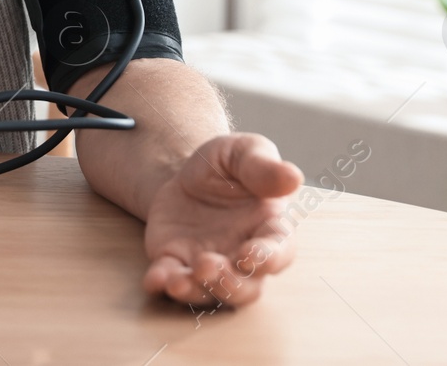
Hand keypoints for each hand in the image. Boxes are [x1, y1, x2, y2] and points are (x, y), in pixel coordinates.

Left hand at [142, 133, 303, 307]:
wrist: (185, 172)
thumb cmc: (227, 165)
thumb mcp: (243, 151)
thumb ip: (263, 165)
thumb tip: (292, 177)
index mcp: (269, 229)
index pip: (278, 251)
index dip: (267, 258)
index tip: (250, 255)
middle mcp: (242, 256)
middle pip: (246, 287)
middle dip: (229, 284)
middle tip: (208, 266)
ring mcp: (209, 264)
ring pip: (209, 293)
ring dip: (195, 291)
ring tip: (177, 281)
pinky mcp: (177, 262)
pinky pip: (170, 280)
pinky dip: (162, 283)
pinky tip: (154, 279)